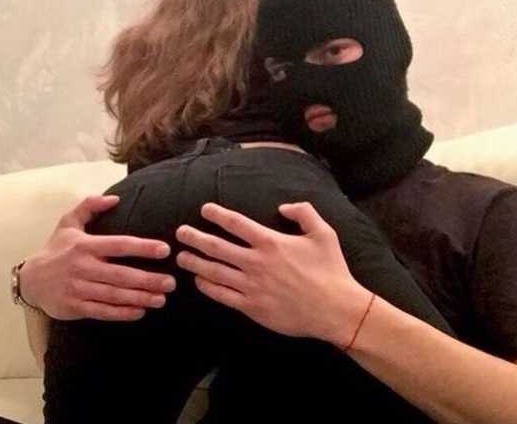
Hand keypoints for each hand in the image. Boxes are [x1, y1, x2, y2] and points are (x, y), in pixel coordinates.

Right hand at [20, 195, 175, 320]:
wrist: (29, 280)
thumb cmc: (56, 249)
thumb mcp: (68, 223)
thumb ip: (90, 206)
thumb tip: (115, 198)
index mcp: (85, 245)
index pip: (119, 245)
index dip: (143, 247)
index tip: (165, 250)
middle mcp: (82, 267)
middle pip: (120, 274)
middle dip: (148, 279)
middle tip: (171, 282)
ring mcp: (78, 288)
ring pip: (114, 295)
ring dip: (140, 298)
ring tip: (162, 298)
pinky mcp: (74, 307)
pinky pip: (102, 311)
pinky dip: (122, 313)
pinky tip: (141, 311)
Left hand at [175, 202, 372, 347]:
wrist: (336, 310)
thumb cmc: (331, 271)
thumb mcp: (324, 233)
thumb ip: (304, 213)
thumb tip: (283, 207)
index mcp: (271, 242)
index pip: (236, 223)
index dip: (217, 214)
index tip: (205, 210)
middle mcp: (256, 262)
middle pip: (216, 247)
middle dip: (194, 238)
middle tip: (180, 233)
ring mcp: (251, 286)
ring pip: (213, 272)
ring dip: (194, 263)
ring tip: (181, 257)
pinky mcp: (252, 307)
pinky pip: (222, 295)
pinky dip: (207, 287)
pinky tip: (199, 281)